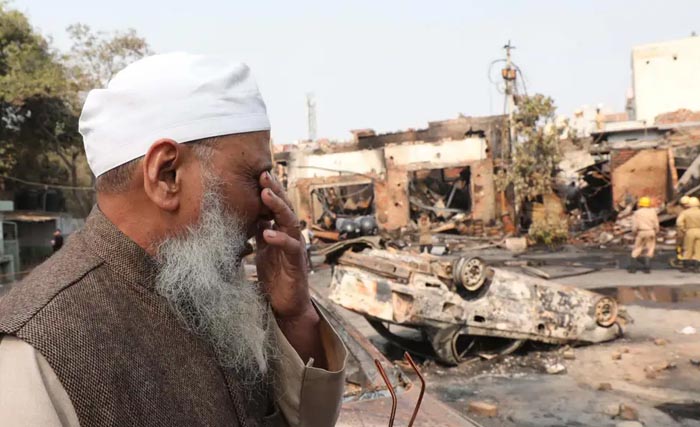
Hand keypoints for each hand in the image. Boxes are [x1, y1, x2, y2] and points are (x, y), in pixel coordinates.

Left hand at [255, 171, 314, 319]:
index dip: (269, 190)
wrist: (286, 305)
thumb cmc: (275, 278)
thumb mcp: (262, 251)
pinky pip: (290, 246)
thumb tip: (250, 215)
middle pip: (285, 207)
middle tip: (263, 174)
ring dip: (278, 206)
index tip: (257, 174)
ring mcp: (295, 247)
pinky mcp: (297, 262)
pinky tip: (267, 233)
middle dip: (274, 190)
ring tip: (265, 193)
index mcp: (281, 231)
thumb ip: (259, 233)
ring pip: (290, 221)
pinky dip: (279, 238)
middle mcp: (291, 235)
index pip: (276, 206)